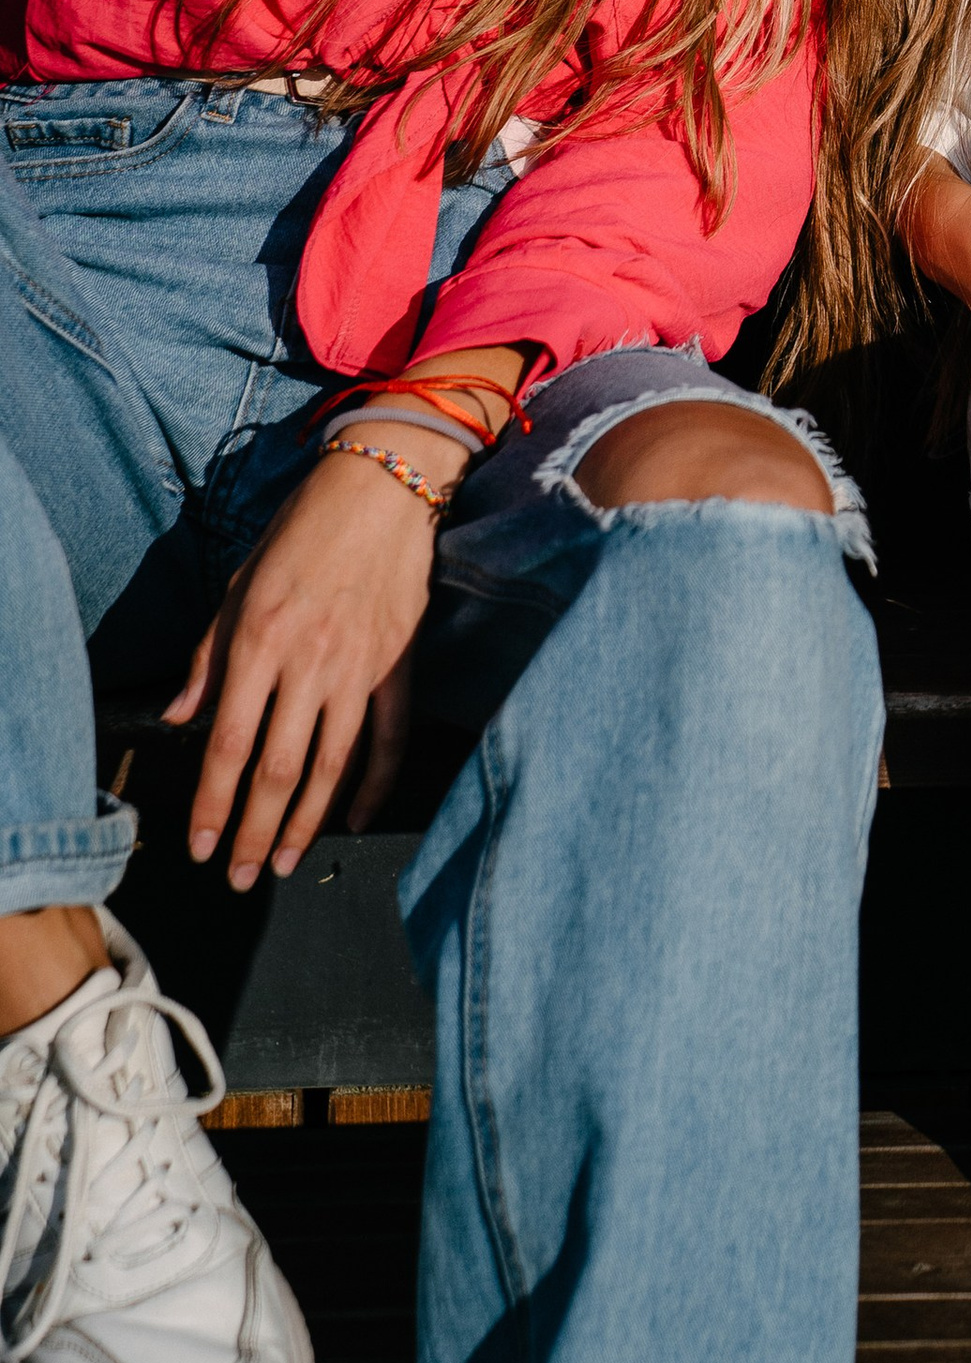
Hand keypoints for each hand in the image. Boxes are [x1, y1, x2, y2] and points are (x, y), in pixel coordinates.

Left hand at [167, 437, 453, 887]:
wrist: (383, 487)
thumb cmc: (301, 531)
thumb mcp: (237, 585)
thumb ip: (208, 658)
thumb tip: (178, 719)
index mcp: (260, 641)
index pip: (229, 745)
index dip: (213, 804)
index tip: (201, 846)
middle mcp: (309, 662)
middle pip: (278, 769)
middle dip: (256, 832)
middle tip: (242, 876)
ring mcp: (360, 666)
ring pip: (331, 765)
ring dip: (306, 822)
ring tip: (288, 862)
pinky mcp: (399, 664)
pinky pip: (388, 738)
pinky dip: (374, 785)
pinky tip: (355, 818)